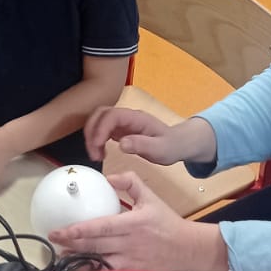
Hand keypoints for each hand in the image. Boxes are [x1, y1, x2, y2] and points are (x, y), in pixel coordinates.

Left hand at [50, 172, 216, 270]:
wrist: (187, 248)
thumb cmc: (166, 221)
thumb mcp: (151, 196)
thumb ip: (130, 182)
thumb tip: (107, 178)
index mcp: (134, 223)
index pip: (102, 227)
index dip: (79, 230)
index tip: (61, 230)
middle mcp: (130, 244)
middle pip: (95, 246)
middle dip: (71, 245)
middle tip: (53, 240)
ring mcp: (131, 262)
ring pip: (100, 264)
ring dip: (79, 261)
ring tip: (61, 256)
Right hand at [84, 106, 215, 166]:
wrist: (178, 143)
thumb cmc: (171, 146)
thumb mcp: (161, 150)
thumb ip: (142, 146)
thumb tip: (121, 143)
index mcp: (136, 118)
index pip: (111, 116)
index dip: (100, 129)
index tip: (96, 146)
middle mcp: (127, 116)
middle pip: (100, 114)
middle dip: (91, 132)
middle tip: (93, 153)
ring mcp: (122, 122)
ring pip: (98, 121)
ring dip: (92, 136)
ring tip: (96, 155)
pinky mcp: (120, 129)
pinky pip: (102, 129)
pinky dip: (96, 140)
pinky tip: (100, 153)